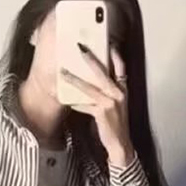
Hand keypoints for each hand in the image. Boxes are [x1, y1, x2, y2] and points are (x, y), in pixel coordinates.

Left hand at [60, 45, 134, 166]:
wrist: (120, 144)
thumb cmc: (115, 123)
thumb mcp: (114, 104)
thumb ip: (105, 92)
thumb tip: (88, 82)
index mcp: (122, 89)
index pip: (121, 66)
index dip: (114, 53)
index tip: (107, 42)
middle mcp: (118, 93)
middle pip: (103, 71)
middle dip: (90, 59)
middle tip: (79, 47)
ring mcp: (111, 103)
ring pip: (90, 87)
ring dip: (75, 79)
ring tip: (63, 72)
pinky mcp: (102, 113)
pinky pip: (85, 105)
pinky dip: (76, 102)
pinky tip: (67, 99)